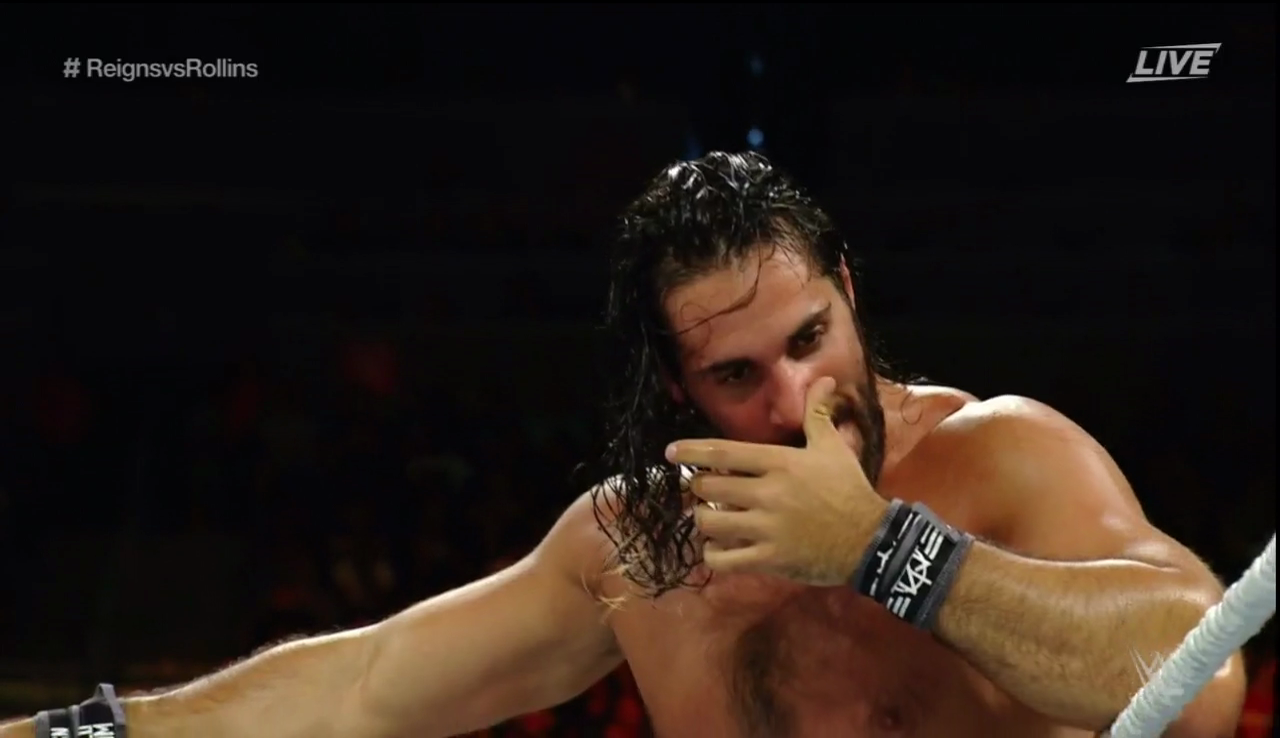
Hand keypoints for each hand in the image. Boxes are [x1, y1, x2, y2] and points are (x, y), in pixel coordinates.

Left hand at [666, 377, 889, 585]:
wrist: (869, 539)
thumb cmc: (848, 489)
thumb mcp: (833, 448)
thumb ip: (818, 414)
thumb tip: (825, 379)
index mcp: (779, 462)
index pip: (723, 452)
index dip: (691, 451)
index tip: (670, 453)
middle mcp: (767, 493)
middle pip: (709, 486)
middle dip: (699, 487)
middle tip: (703, 489)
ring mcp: (766, 528)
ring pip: (710, 521)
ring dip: (703, 519)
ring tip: (710, 517)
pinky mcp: (769, 559)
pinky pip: (723, 559)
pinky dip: (712, 554)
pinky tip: (716, 549)